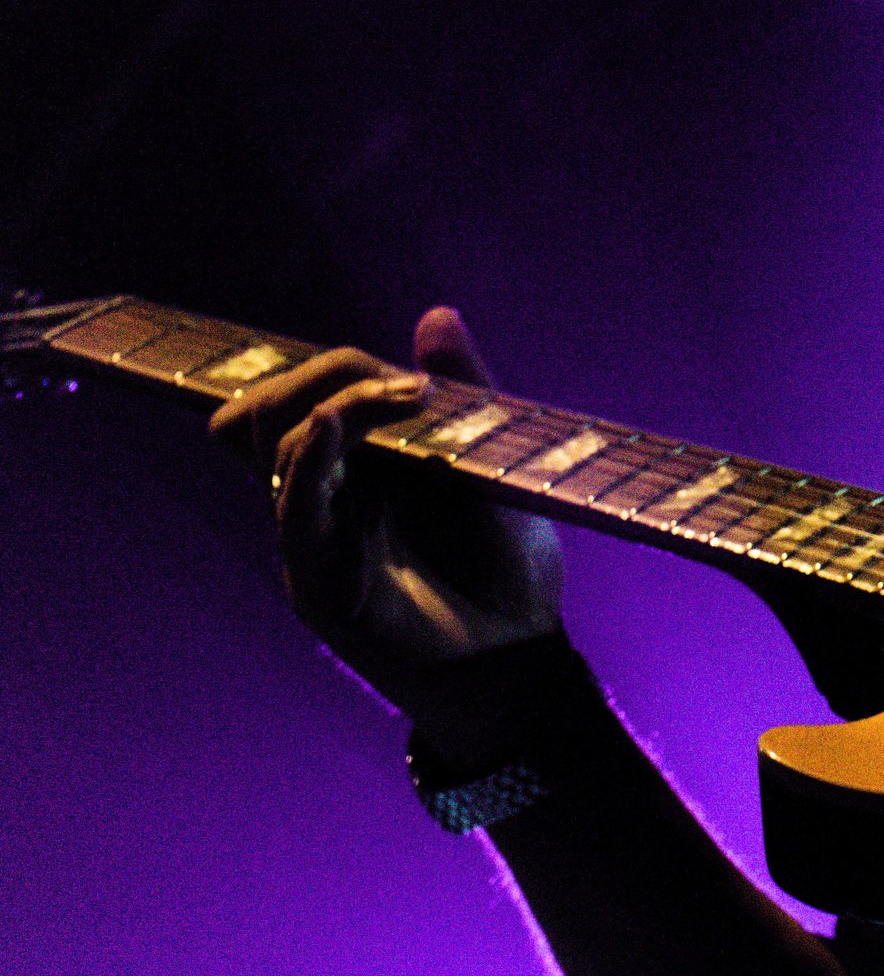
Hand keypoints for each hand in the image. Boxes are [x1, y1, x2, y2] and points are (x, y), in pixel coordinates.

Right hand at [208, 306, 563, 736]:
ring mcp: (315, 540)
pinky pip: (295, 513)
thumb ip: (465, 391)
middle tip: (405, 385)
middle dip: (326, 377)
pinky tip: (332, 430)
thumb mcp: (492, 465)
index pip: (305, 393)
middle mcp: (324, 497)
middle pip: (272, 411)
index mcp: (357, 465)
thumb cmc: (506, 566)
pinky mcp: (319, 584)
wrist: (521, 662)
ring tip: (401, 399)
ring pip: (277, 450)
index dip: (337, 368)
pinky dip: (309, 464)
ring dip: (336, 408)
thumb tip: (434, 313)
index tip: (411, 375)